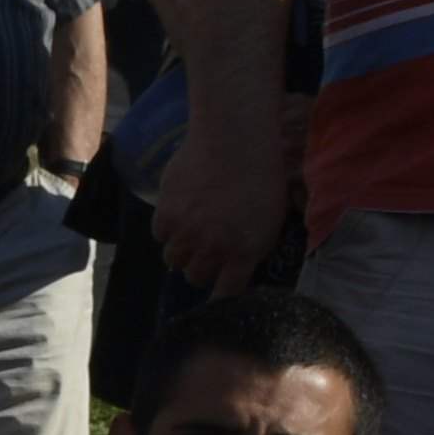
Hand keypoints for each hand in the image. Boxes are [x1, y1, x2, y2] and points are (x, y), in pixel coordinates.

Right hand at [152, 105, 297, 289]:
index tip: (219, 287)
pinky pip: (160, 235)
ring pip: (174, 259)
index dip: (221, 294)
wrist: (235, 140)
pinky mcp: (166, 214)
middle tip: (205, 254)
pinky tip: (178, 215)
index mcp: (245, 252)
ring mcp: (187, 233)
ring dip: (182, 251)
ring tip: (189, 235)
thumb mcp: (273, 217)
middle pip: (196, 277)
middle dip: (201, 269)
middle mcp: (213, 249)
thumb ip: (254, 246)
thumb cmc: (264, 174)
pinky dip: (167, 229)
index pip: (226, 293)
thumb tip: (242, 262)